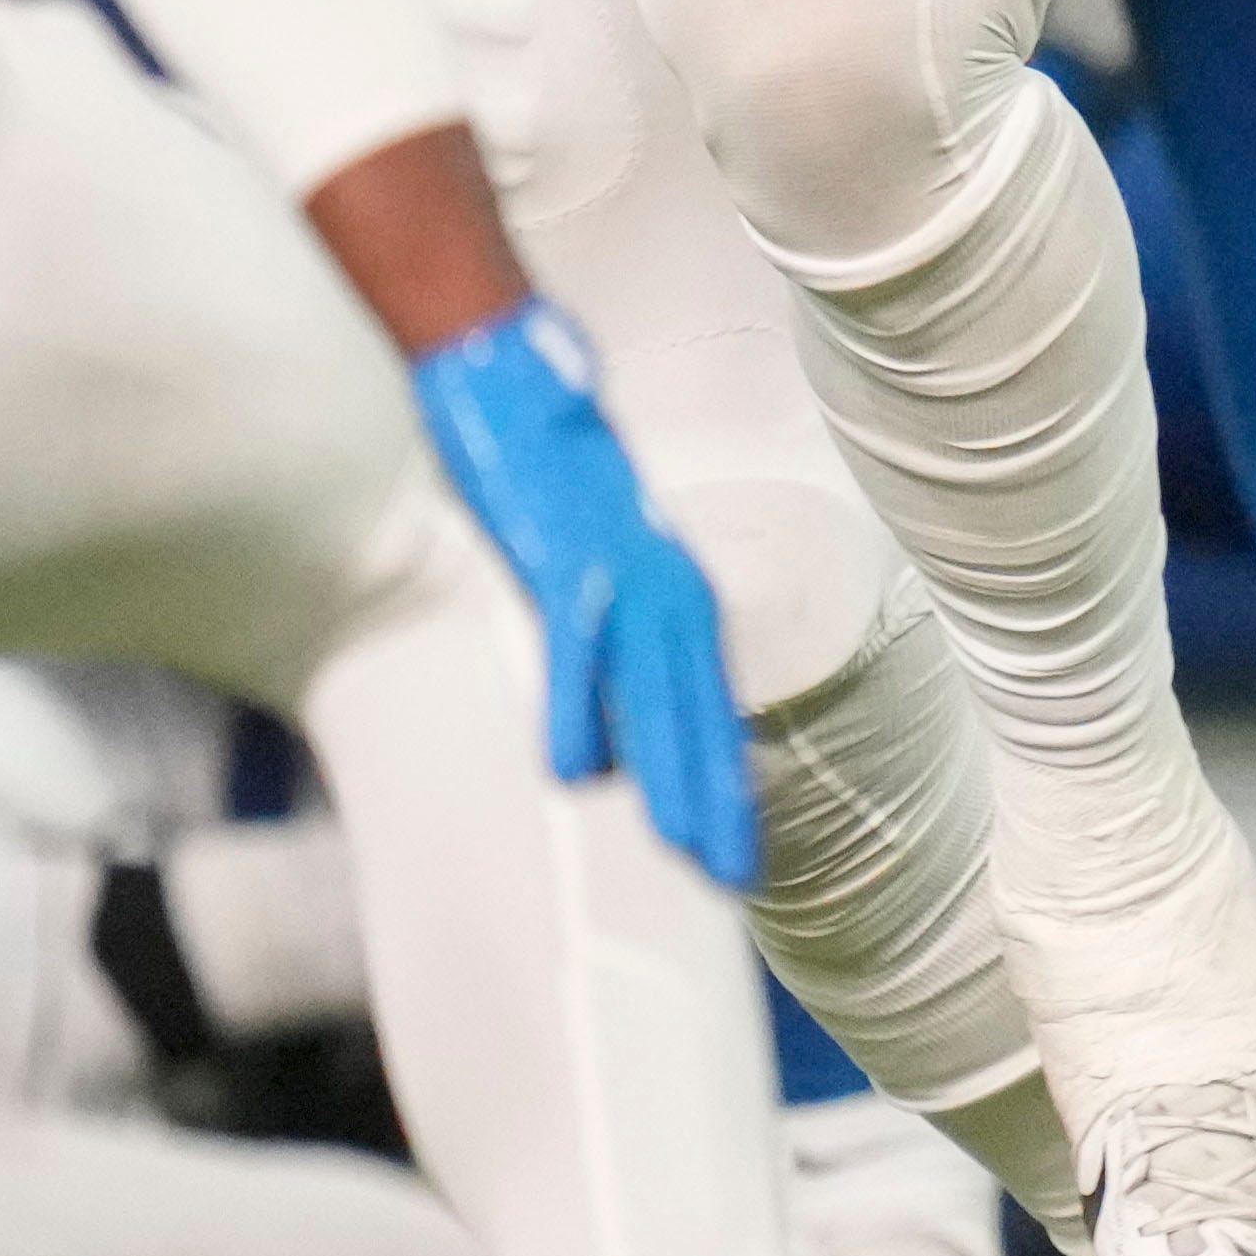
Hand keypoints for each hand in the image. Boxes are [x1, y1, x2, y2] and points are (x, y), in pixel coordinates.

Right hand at [409, 299, 761, 890]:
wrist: (515, 376)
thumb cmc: (553, 468)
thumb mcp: (594, 556)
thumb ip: (609, 622)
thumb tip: (603, 702)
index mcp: (675, 590)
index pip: (711, 705)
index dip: (724, 780)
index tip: (739, 855)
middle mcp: (664, 585)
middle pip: (697, 712)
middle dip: (714, 797)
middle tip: (733, 880)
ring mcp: (616, 572)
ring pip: (654, 693)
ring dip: (668, 771)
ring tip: (683, 849)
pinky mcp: (559, 556)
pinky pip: (572, 650)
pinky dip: (575, 709)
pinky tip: (573, 772)